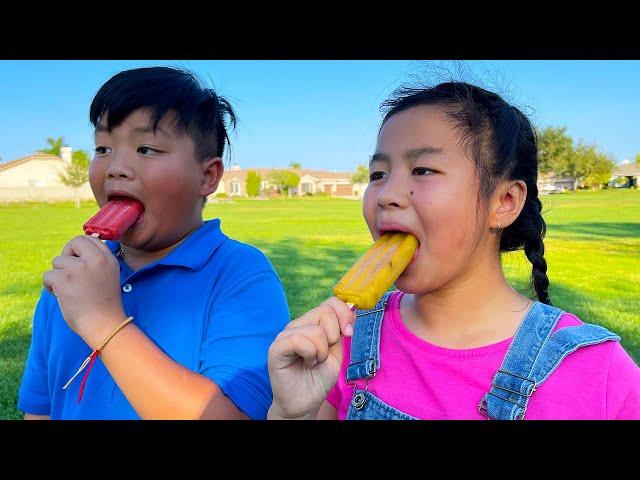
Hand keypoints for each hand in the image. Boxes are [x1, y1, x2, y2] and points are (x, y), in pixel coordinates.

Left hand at [43, 235, 124, 347]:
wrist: (104, 325)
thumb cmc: (104, 304)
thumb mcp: (108, 275)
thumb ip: (96, 261)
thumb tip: (75, 248)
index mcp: (108, 259)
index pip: (90, 239)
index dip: (79, 249)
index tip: (78, 262)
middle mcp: (96, 260)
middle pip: (74, 243)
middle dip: (67, 255)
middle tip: (69, 272)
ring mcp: (79, 269)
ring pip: (58, 261)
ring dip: (58, 275)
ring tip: (69, 290)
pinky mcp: (64, 280)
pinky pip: (48, 276)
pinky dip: (50, 287)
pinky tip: (61, 296)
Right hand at [267, 297, 354, 419]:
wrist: (305, 403)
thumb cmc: (318, 378)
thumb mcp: (336, 351)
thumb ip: (340, 331)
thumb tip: (351, 312)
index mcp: (311, 323)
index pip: (331, 302)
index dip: (344, 314)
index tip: (349, 333)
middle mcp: (297, 325)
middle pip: (325, 312)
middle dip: (334, 336)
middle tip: (325, 354)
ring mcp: (285, 335)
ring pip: (316, 330)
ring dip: (322, 351)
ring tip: (314, 362)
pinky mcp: (276, 348)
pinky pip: (299, 340)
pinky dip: (310, 354)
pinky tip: (307, 363)